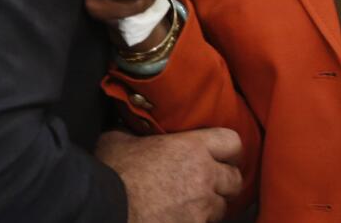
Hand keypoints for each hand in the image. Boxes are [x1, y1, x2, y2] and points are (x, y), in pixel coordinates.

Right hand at [96, 128, 242, 222]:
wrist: (105, 209)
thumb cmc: (112, 173)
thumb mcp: (121, 140)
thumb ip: (136, 132)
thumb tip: (131, 127)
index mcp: (192, 147)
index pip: (232, 142)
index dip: (227, 150)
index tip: (219, 156)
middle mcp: (204, 176)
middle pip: (235, 180)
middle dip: (224, 183)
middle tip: (208, 184)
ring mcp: (201, 207)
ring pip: (222, 208)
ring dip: (211, 207)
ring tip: (192, 205)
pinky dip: (197, 222)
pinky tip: (180, 218)